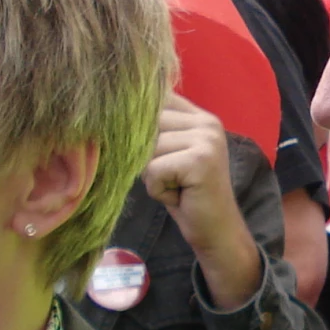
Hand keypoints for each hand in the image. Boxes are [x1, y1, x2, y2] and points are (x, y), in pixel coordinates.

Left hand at [142, 91, 262, 307]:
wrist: (215, 230)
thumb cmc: (186, 194)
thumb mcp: (170, 155)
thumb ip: (156, 130)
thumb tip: (114, 112)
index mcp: (199, 116)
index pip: (157, 99)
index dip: (140, 121)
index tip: (146, 148)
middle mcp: (207, 122)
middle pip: (147, 125)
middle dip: (146, 155)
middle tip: (168, 177)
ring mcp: (207, 139)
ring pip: (148, 148)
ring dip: (151, 175)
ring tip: (174, 186)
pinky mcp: (201, 160)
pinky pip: (154, 169)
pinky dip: (157, 189)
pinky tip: (177, 195)